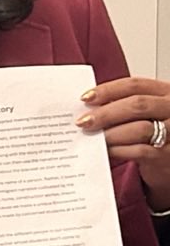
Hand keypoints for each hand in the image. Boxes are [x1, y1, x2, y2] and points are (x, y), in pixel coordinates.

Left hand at [77, 77, 169, 208]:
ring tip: (91, 138)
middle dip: (106, 113)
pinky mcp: (168, 154)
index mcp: (166, 93)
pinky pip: (141, 151)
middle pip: (137, 105)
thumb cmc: (156, 133)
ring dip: (111, 134)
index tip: (86, 98)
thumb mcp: (147, 113)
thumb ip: (125, 106)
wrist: (169, 160)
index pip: (135, 85)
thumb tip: (89, 108)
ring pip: (139, 128)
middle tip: (83, 121)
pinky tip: (106, 151)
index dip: (108, 90)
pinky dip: (119, 150)